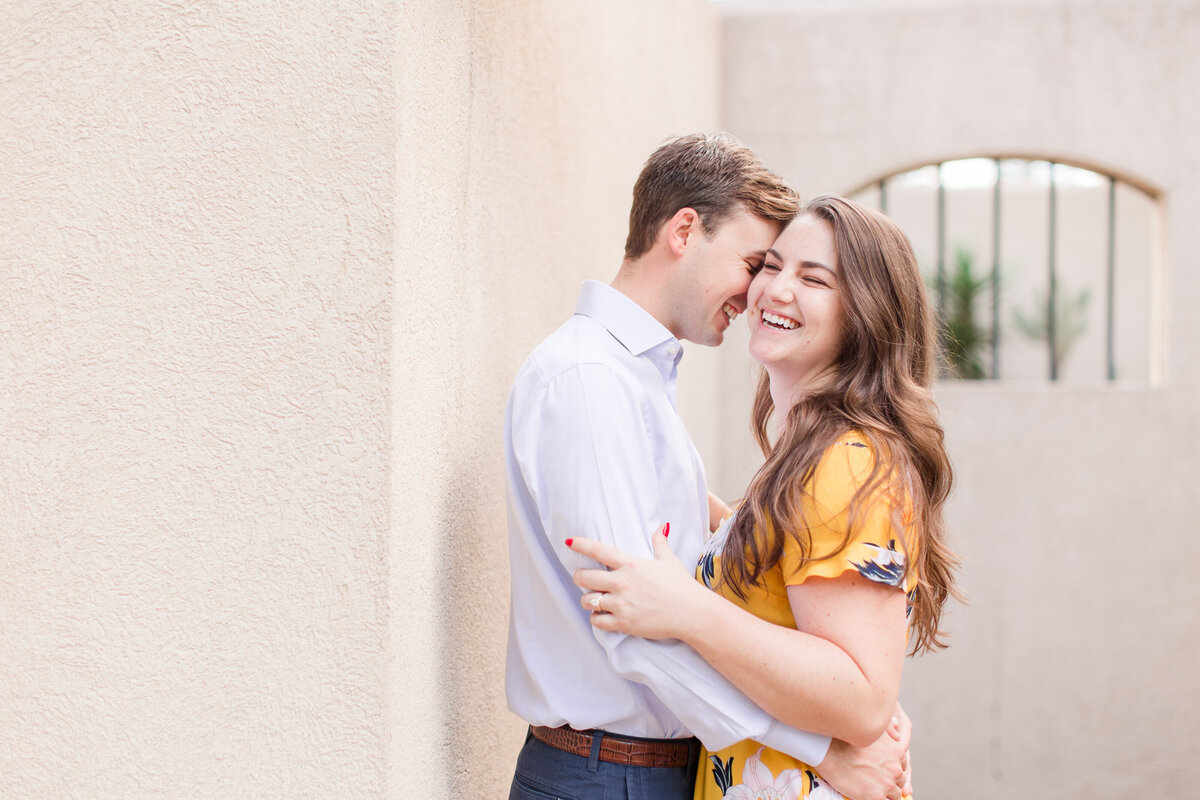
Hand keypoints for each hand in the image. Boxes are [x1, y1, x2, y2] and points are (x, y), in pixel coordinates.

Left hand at [568, 525, 707, 640]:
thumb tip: (661, 527)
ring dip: (588, 600)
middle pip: (584, 577)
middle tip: (583, 579)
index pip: (599, 550)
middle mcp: (622, 582)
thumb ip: (660, 543)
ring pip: (587, 601)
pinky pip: (597, 621)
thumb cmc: (681, 586)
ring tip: (594, 600)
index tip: (569, 542)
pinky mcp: (624, 623)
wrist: (692, 613)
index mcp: (631, 564)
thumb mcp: (669, 561)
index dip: (581, 544)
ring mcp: (621, 604)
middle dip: (580, 578)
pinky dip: (597, 618)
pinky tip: (602, 616)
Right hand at [815, 704, 911, 799]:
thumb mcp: (872, 729)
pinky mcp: (876, 796)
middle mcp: (896, 768)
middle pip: (901, 779)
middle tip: (876, 778)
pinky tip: (868, 792)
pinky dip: (878, 798)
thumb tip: (899, 728)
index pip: (904, 764)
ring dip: (885, 791)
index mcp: (897, 751)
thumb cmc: (847, 738)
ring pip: (895, 793)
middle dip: (890, 779)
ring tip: (871, 786)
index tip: (883, 768)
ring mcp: (887, 783)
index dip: (893, 767)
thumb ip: (889, 728)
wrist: (828, 752)